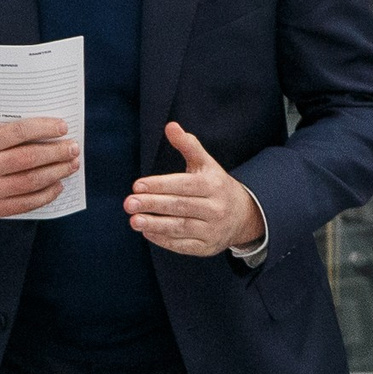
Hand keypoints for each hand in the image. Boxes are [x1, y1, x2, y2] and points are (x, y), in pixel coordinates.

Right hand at [0, 118, 78, 221]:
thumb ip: (5, 138)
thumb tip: (44, 135)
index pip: (17, 132)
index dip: (43, 128)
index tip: (62, 127)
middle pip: (29, 159)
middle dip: (56, 152)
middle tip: (73, 148)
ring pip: (31, 181)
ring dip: (57, 173)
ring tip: (71, 165)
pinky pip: (27, 203)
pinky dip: (46, 194)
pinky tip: (57, 185)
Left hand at [127, 122, 265, 255]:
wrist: (244, 216)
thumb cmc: (215, 186)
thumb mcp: (206, 164)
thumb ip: (188, 145)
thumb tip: (170, 126)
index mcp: (214, 185)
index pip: (184, 185)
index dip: (160, 185)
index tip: (137, 186)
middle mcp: (215, 208)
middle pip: (181, 206)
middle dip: (153, 205)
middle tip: (129, 203)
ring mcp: (212, 230)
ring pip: (181, 227)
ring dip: (155, 224)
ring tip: (134, 221)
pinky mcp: (207, 247)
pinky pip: (183, 245)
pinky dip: (164, 240)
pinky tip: (147, 232)